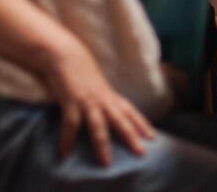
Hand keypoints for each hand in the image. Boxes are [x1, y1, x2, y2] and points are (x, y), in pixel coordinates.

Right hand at [40, 32, 155, 162]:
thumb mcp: (96, 83)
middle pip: (121, 120)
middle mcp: (102, 98)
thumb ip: (102, 97)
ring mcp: (88, 100)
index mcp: (109, 94)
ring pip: (99, 126)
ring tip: (106, 163)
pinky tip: (65, 154)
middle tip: (141, 153)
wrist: (64, 54)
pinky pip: (71, 125)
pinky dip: (67, 140)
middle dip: (131, 136)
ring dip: (102, 145)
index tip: (152, 137)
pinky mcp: (71, 101)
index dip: (141, 123)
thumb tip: (106, 109)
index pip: (130, 110)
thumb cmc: (79, 69)